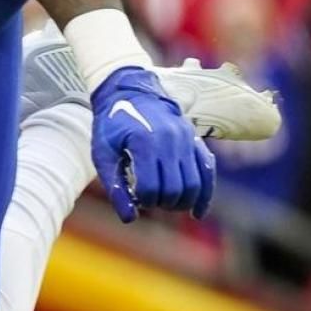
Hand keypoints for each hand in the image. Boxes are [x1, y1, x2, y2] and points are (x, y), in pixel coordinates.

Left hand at [90, 68, 214, 222]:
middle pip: (175, 190)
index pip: (151, 188)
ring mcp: (187, 139)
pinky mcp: (195, 140)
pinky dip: (205, 195)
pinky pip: (208, 171)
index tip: (136, 197)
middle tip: (149, 199)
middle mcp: (170, 140)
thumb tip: (131, 219)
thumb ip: (115, 186)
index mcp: (144, 142)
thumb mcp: (103, 154)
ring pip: (194, 184)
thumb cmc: (112, 125)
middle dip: (162, 202)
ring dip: (181, 202)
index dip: (144, 200)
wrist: (130, 91)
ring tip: (166, 202)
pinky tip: (197, 213)